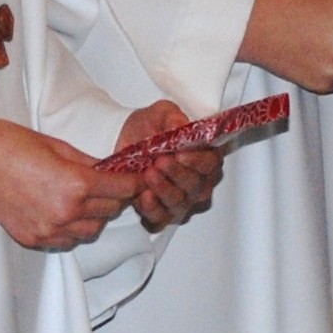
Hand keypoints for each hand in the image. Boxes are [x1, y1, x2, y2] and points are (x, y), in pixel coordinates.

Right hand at [0, 117, 139, 251]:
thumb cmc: (7, 144)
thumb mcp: (57, 146)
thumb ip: (88, 163)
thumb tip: (109, 170)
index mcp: (75, 185)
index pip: (122, 190)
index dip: (131, 181)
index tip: (133, 177)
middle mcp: (66, 213)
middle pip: (110, 212)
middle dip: (114, 197)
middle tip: (109, 183)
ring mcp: (49, 230)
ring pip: (91, 231)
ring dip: (95, 216)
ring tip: (84, 198)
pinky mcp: (33, 238)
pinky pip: (67, 239)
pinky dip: (72, 228)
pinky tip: (62, 210)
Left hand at [108, 101, 223, 231]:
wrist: (121, 140)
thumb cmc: (148, 128)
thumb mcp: (160, 114)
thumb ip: (172, 116)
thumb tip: (179, 124)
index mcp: (205, 158)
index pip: (211, 163)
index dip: (198, 161)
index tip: (180, 153)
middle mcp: (198, 182)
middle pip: (197, 186)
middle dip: (178, 174)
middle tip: (160, 162)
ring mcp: (182, 200)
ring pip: (180, 202)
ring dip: (164, 189)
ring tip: (148, 174)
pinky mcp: (162, 213)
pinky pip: (162, 219)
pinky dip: (152, 209)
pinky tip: (143, 196)